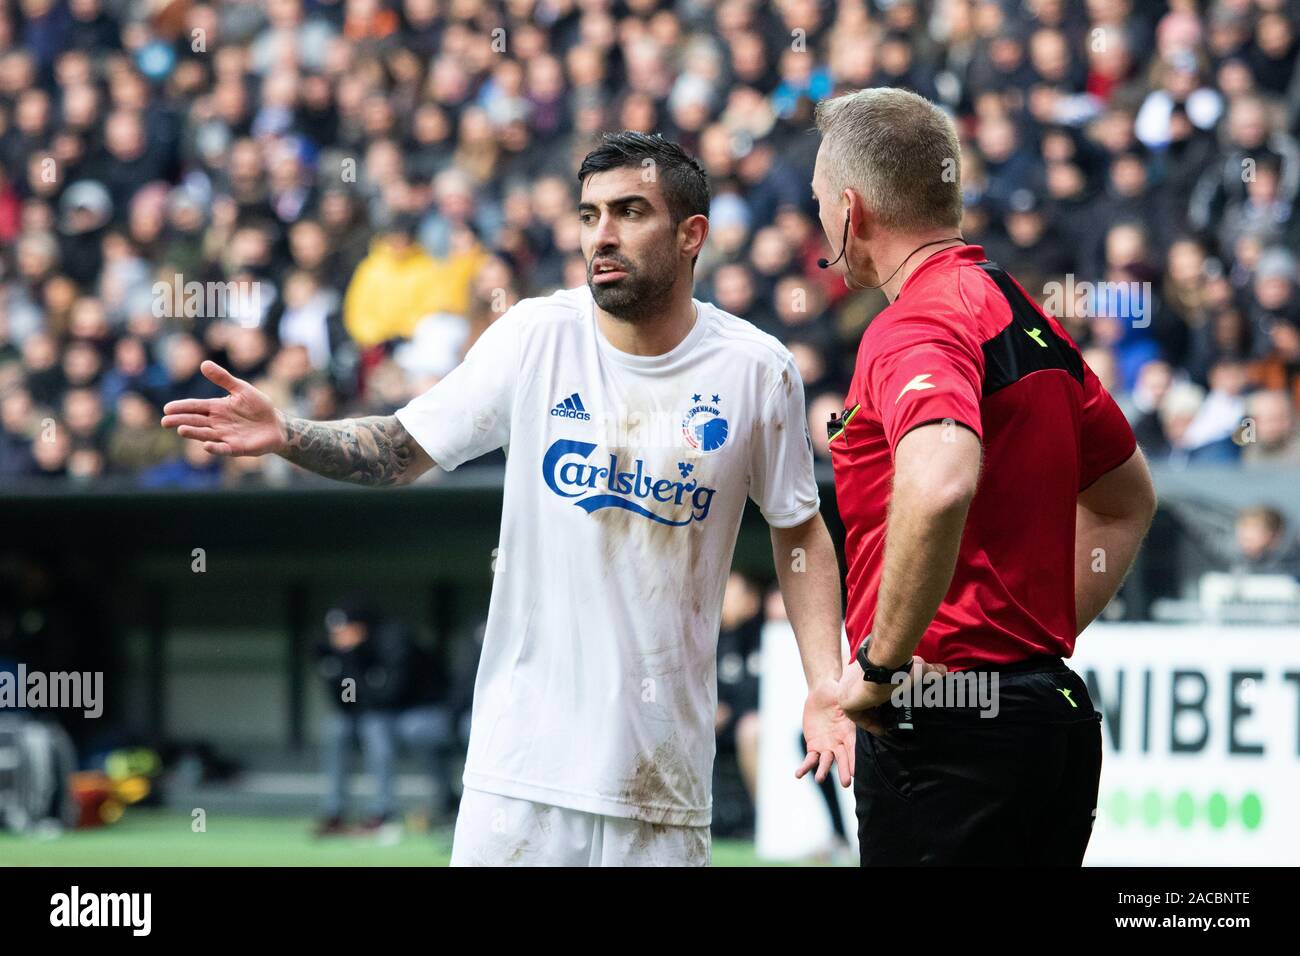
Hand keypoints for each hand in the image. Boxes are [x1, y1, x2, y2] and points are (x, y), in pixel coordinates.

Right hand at [161, 361, 286, 456]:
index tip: (167, 408)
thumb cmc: (258, 406)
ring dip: (194, 433)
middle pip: (196, 421)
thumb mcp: (241, 389)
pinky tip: (206, 445)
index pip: (195, 407)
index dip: (182, 407)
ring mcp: (225, 436)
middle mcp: (217, 423)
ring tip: (181, 430)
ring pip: (206, 434)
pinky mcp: (236, 448)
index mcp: (216, 408)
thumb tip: (204, 363)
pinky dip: (215, 448)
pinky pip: (224, 449)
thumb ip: (224, 379)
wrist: (276, 424)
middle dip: (181, 421)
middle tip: (165, 421)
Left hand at [795, 677, 855, 787]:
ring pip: (826, 761)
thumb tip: (863, 696)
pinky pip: (810, 759)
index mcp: (850, 732)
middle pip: (842, 758)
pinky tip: (799, 774)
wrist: (822, 694)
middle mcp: (840, 742)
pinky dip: (805, 767)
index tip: (855, 772)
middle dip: (844, 770)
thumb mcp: (844, 695)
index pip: (853, 748)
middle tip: (846, 783)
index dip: (854, 759)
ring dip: (823, 771)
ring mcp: (827, 746)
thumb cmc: (837, 692)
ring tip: (819, 779)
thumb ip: (851, 701)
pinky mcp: (814, 746)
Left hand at [837, 655, 947, 736]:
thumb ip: (930, 670)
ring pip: (861, 710)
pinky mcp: (845, 702)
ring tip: (889, 726)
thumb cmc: (898, 664)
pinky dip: (869, 725)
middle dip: (878, 711)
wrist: (886, 665)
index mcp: (865, 670)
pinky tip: (882, 729)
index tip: (894, 709)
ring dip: (874, 719)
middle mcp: (853, 680)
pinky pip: (857, 718)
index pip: (871, 689)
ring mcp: (847, 691)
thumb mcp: (918, 667)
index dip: (881, 700)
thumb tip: (945, 670)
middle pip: (865, 701)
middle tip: (892, 721)